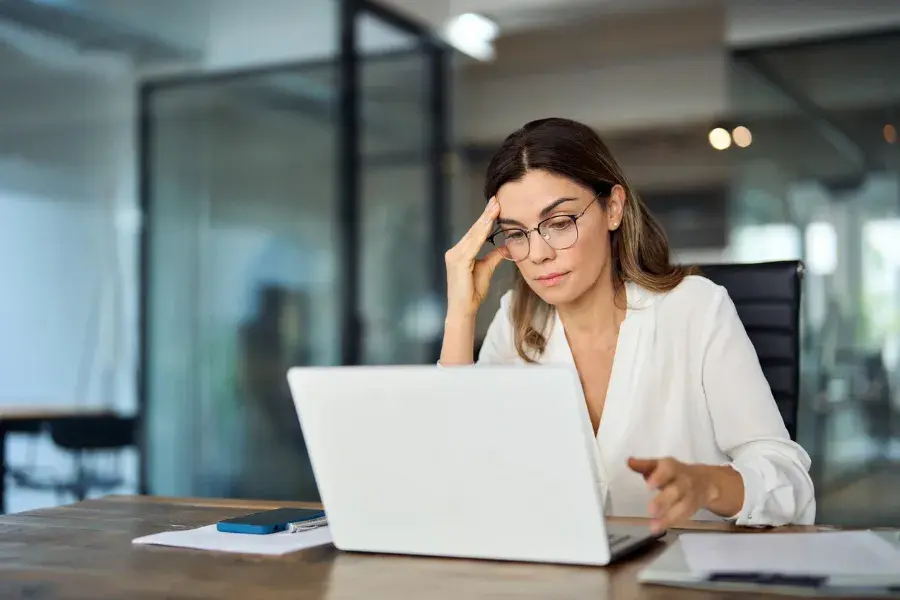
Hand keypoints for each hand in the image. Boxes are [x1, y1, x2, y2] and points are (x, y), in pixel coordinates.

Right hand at [444, 197, 503, 317]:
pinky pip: (473, 244)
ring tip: (495, 207)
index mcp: (460, 252)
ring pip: (473, 234)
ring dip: (485, 220)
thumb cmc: (472, 292)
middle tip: (496, 200)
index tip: (495, 206)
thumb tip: (507, 246)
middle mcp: (455, 251)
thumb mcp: (487, 269)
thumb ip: (494, 256)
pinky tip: (489, 224)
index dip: (485, 219)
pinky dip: (481, 233)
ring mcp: (455, 256)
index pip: (475, 232)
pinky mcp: (458, 262)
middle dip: (486, 215)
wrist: (464, 309)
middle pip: (474, 230)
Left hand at [627, 456, 712, 533]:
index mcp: (673, 467)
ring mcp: (689, 496)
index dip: (659, 477)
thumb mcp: (660, 465)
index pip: (668, 469)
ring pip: (682, 507)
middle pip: (676, 490)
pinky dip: (670, 523)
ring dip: (668, 517)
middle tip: (651, 510)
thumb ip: (644, 465)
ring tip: (654, 525)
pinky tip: (657, 528)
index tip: (649, 485)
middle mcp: (684, 481)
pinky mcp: (691, 509)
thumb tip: (629, 462)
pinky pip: (682, 517)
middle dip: (664, 500)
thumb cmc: (675, 472)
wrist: (704, 482)